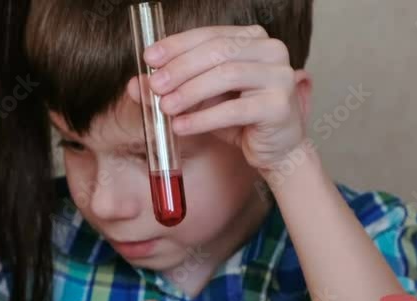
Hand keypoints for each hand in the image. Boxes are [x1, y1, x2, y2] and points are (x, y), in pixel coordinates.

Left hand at [127, 25, 308, 172]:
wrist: (275, 149)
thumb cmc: (239, 118)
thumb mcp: (201, 99)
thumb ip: (172, 88)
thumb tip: (136, 85)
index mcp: (252, 38)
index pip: (209, 34)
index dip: (177, 45)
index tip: (149, 57)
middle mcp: (271, 50)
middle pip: (217, 52)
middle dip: (180, 68)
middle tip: (155, 86)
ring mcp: (280, 76)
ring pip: (226, 76)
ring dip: (189, 92)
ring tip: (166, 107)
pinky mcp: (279, 106)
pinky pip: (234, 109)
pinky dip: (203, 118)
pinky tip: (181, 126)